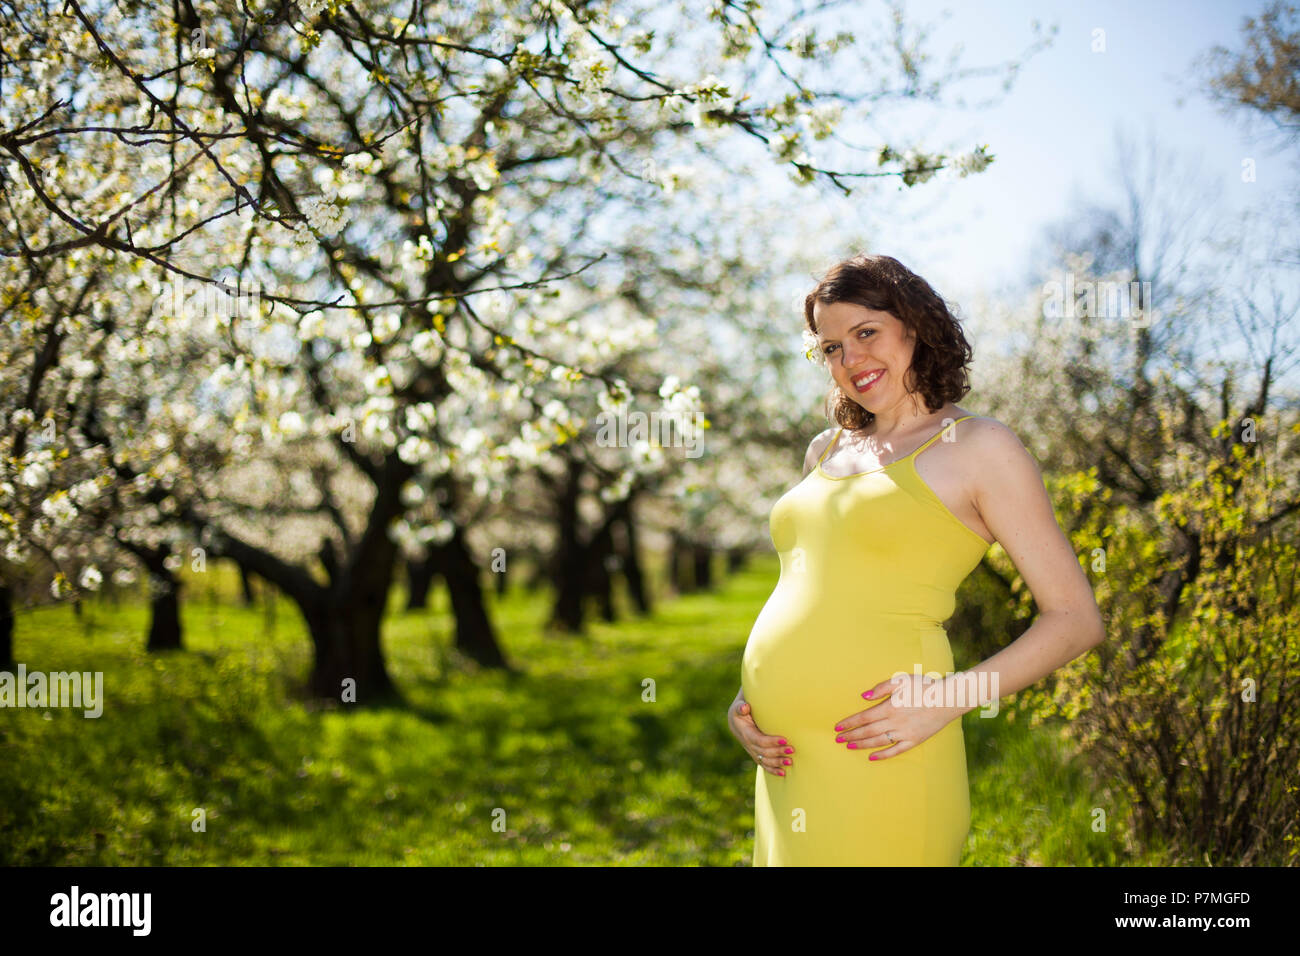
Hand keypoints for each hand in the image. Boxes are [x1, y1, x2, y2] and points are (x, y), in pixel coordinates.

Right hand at [728, 695, 793, 776]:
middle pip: (764, 752)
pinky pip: (764, 764)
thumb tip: (744, 707)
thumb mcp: (738, 706)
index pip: (759, 740)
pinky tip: (783, 773)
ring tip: (790, 761)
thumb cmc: (741, 709)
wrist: (735, 720)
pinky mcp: (756, 754)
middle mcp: (748, 744)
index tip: (784, 740)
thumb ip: (740, 707)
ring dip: (777, 762)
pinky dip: (773, 770)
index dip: (771, 742)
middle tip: (792, 749)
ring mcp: (752, 751)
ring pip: (765, 760)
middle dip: (778, 752)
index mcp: (745, 733)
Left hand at [832, 674, 960, 760]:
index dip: (849, 723)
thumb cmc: (924, 687)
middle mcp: (894, 722)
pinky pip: (895, 751)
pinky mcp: (914, 741)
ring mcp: (904, 733)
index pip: (863, 717)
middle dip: (851, 735)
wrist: (947, 700)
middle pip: (867, 731)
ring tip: (849, 746)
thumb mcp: (901, 680)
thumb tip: (863, 696)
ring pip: (878, 742)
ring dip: (862, 745)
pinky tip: (872, 757)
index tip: (837, 727)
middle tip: (837, 739)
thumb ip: (881, 688)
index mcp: (889, 707)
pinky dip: (882, 755)